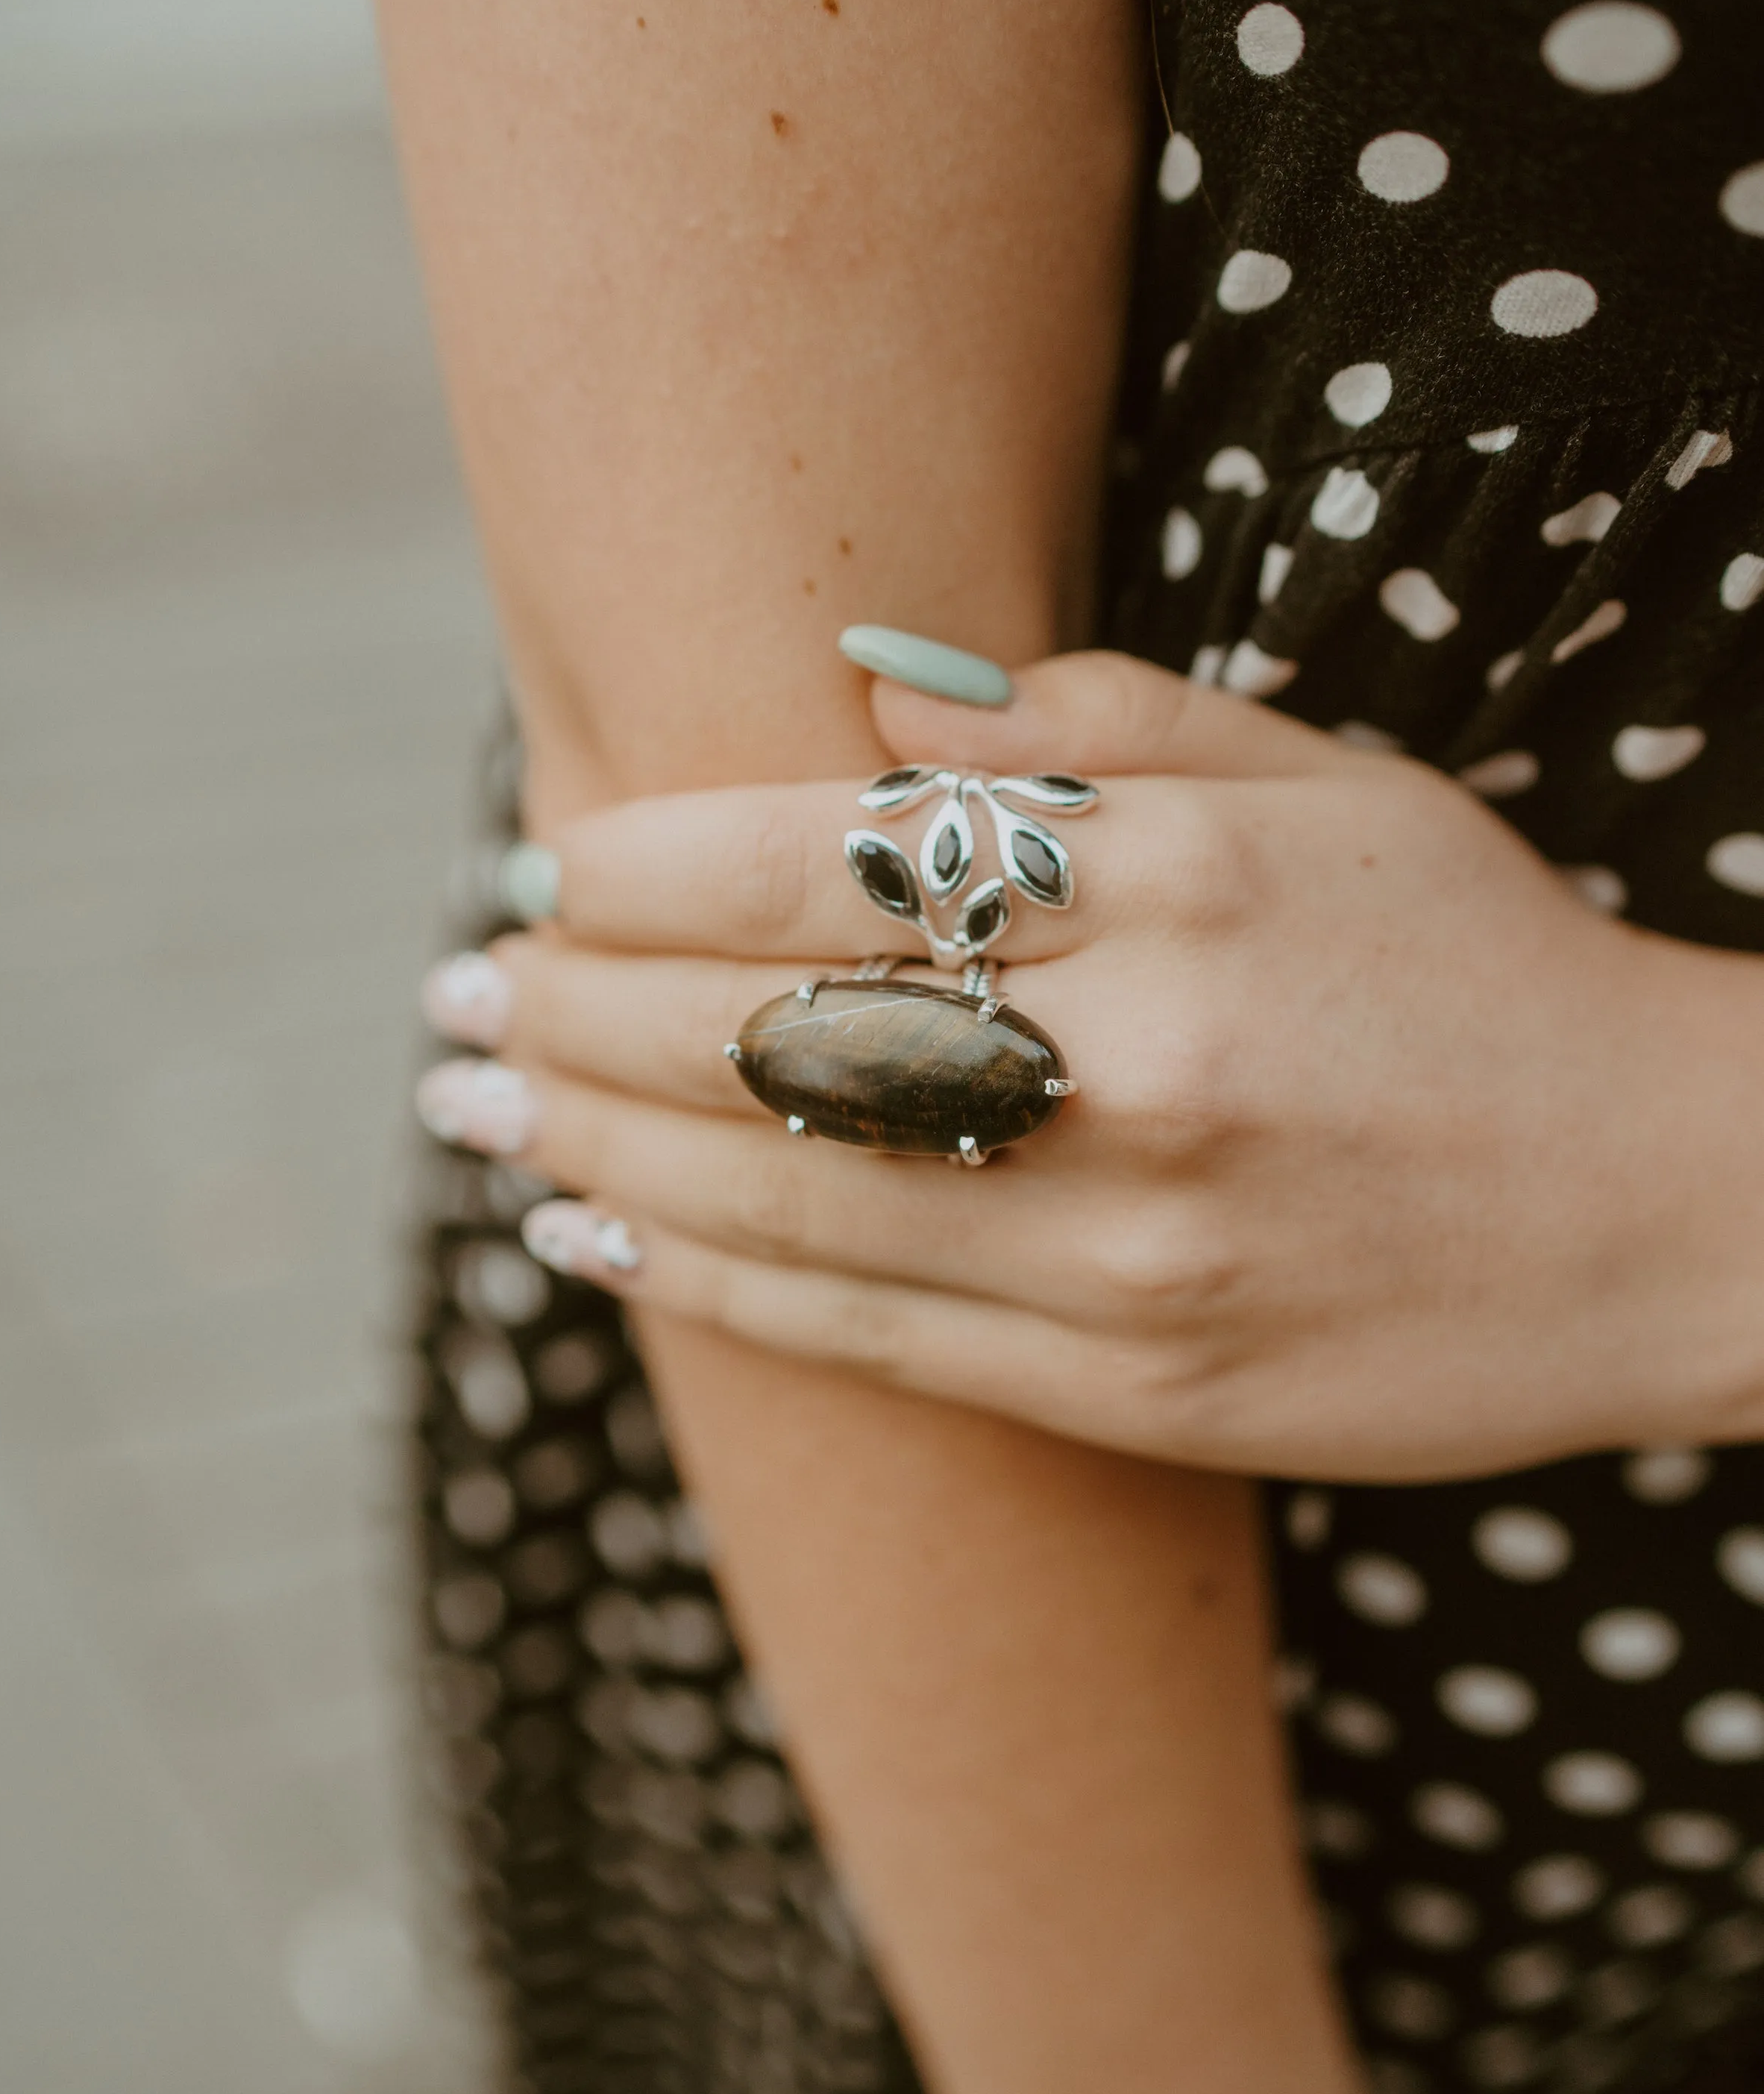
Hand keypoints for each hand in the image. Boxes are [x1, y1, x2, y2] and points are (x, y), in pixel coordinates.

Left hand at [420, 652, 1763, 1480]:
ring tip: (469, 1105)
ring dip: (592, 1145)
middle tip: (453, 988)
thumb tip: (871, 701)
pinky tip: (592, 1236)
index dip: (645, 863)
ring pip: (784, 1196)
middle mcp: (1139, 1070)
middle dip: (572, 1005)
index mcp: (1180, 888)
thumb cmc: (1486, 962)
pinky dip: (703, 1286)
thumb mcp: (1333, 784)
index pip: (826, 859)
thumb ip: (1101, 727)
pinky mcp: (1143, 1392)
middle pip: (769, 1028)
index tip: (545, 859)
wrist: (1676, 1206)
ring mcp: (1135, 1252)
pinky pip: (869, 1338)